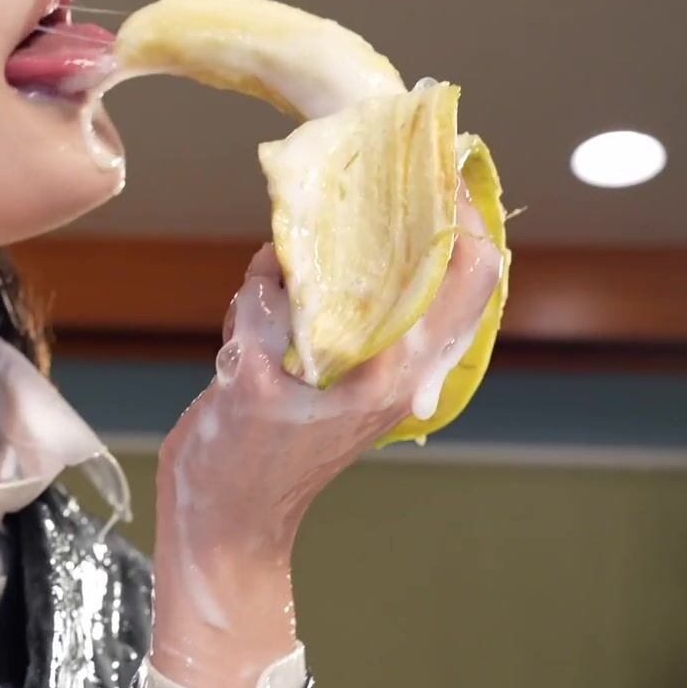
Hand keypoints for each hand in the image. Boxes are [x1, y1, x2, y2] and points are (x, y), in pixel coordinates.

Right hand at [148, 191, 501, 687]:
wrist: (221, 529)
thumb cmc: (240, 472)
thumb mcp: (248, 385)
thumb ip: (267, 315)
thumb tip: (278, 259)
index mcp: (396, 373)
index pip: (465, 274)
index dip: (461, 210)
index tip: (435, 159)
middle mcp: (391, 365)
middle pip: (427, 265)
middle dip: (401, 212)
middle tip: (371, 161)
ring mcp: (360, 366)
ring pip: (372, 279)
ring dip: (337, 251)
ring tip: (295, 241)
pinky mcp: (323, 368)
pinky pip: (325, 303)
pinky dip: (293, 286)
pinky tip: (257, 298)